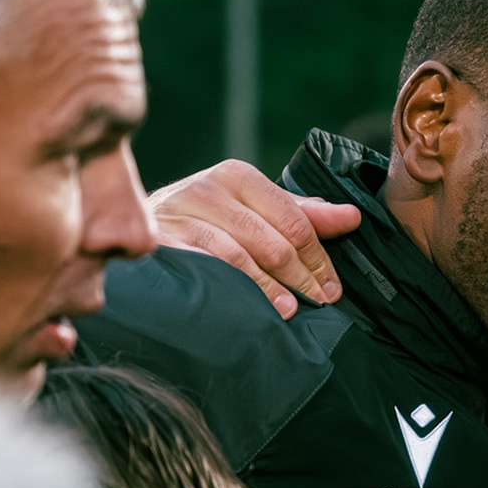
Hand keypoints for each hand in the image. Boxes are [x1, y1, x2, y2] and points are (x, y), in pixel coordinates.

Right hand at [150, 160, 361, 318]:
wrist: (135, 234)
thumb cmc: (205, 224)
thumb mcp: (252, 212)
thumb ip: (300, 214)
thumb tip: (352, 216)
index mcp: (238, 176)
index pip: (295, 220)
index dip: (319, 257)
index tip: (333, 288)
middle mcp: (208, 189)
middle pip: (274, 241)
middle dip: (303, 277)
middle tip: (320, 303)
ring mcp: (181, 214)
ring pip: (244, 257)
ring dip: (273, 289)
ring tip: (292, 311)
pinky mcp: (162, 243)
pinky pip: (211, 270)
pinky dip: (239, 291)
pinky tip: (255, 309)